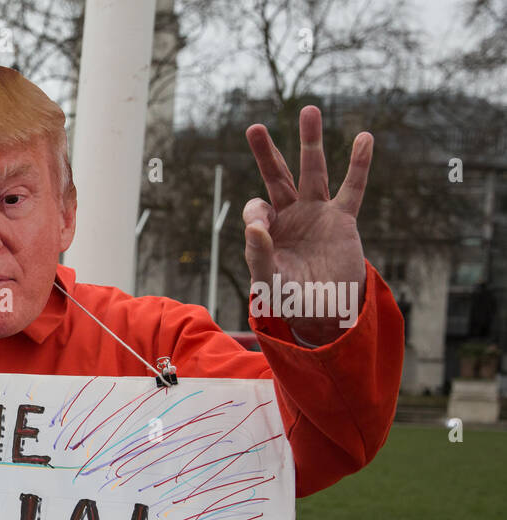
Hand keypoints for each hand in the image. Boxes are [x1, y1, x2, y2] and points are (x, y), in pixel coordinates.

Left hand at [244, 105, 371, 345]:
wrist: (324, 312)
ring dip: (310, 142)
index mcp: (267, 230)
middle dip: (266, 153)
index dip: (257, 214)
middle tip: (253, 128)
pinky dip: (358, 164)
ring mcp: (317, 213)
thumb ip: (258, 255)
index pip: (256, 208)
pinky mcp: (342, 219)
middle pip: (276, 177)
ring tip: (309, 109)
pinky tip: (364, 138)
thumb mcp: (267, 281)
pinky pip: (352, 187)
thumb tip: (255, 227)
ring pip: (312, 172)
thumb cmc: (290, 299)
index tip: (263, 229)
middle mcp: (290, 216)